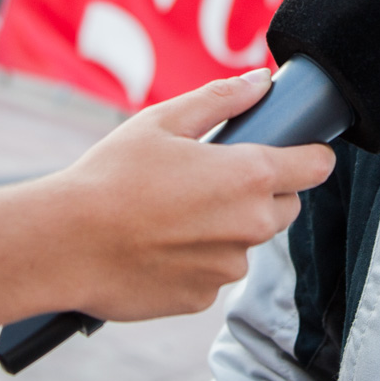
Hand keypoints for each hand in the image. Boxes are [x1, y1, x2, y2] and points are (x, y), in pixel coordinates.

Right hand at [45, 70, 335, 319]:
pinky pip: (213, 272)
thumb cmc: (110, 177)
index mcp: (249, 175)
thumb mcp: (163, 121)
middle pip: (285, 206)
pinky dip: (197, 258)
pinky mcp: (202, 298)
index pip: (316, 166)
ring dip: (226, 227)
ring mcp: (227, 268)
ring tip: (173, 211)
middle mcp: (250, 226)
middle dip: (262, 191)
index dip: (310, 153)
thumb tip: (260, 82)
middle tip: (214, 177)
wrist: (63, 243)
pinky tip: (159, 243)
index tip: (297, 149)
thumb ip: (221, 99)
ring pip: (246, 241)